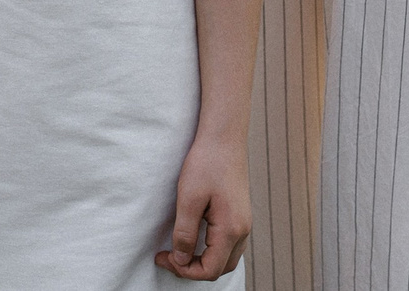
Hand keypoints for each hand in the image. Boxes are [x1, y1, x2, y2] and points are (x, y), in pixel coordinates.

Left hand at [155, 135, 251, 278]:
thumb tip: (181, 260)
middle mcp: (242, 230)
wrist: (224, 137)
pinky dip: (211, 250)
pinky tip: (195, 239)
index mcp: (231, 229)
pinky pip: (229, 245)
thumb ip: (184, 233)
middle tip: (169, 256)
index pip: (209, 270)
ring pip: (226, 258)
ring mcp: (244, 222)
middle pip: (220, 269)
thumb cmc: (206, 163)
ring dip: (203, 261)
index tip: (163, 256)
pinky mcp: (240, 214)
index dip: (184, 270)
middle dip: (192, 269)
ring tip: (179, 251)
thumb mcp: (188, 198)